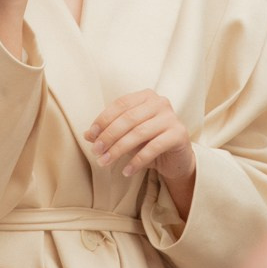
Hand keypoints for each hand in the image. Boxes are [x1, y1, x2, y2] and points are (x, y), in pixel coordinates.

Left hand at [86, 90, 197, 218]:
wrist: (176, 158)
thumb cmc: (148, 142)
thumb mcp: (126, 135)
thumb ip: (108, 132)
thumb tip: (87, 135)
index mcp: (145, 96)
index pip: (120, 104)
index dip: (104, 119)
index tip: (91, 135)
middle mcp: (160, 102)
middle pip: (128, 118)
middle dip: (109, 136)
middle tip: (96, 152)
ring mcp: (171, 117)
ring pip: (139, 132)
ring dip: (119, 149)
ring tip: (105, 162)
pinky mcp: (179, 134)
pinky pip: (153, 147)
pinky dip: (137, 161)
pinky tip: (126, 171)